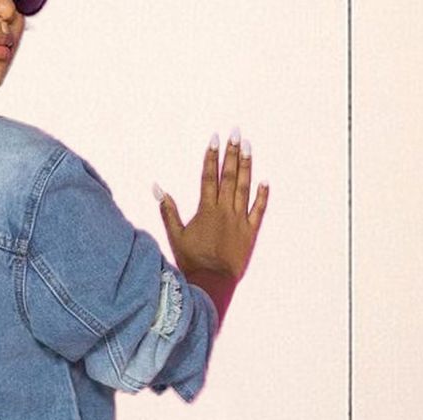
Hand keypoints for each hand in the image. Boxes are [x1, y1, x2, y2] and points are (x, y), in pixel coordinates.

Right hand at [154, 130, 267, 285]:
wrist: (211, 283)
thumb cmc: (191, 262)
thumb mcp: (175, 236)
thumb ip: (168, 211)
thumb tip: (158, 188)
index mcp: (206, 210)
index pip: (209, 177)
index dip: (211, 157)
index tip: (214, 139)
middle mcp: (224, 211)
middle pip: (229, 176)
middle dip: (232, 153)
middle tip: (235, 132)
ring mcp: (239, 220)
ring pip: (244, 187)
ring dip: (247, 166)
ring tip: (248, 146)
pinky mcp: (250, 233)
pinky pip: (258, 210)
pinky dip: (262, 196)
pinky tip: (264, 181)